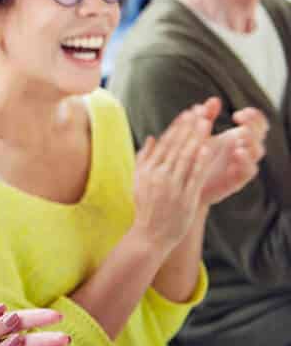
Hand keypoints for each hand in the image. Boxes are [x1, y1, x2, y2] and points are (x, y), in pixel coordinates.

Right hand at [132, 105, 213, 248]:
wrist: (150, 235)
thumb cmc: (146, 207)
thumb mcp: (139, 180)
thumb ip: (144, 158)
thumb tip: (151, 138)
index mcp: (147, 169)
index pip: (164, 143)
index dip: (177, 127)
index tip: (187, 112)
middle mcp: (158, 175)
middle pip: (175, 146)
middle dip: (188, 127)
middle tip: (200, 111)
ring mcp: (171, 186)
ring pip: (185, 158)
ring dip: (196, 139)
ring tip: (206, 123)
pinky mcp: (184, 197)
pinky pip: (193, 176)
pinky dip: (200, 162)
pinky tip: (207, 148)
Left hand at [198, 101, 267, 205]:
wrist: (183, 184)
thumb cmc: (193, 158)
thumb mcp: (197, 135)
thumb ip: (205, 117)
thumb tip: (213, 100)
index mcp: (237, 136)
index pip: (256, 122)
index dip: (254, 116)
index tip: (238, 114)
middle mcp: (243, 149)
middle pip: (259, 134)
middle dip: (253, 124)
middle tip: (240, 119)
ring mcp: (241, 165)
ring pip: (257, 152)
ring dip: (251, 141)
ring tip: (240, 135)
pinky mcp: (236, 180)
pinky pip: (248, 170)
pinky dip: (245, 161)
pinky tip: (236, 152)